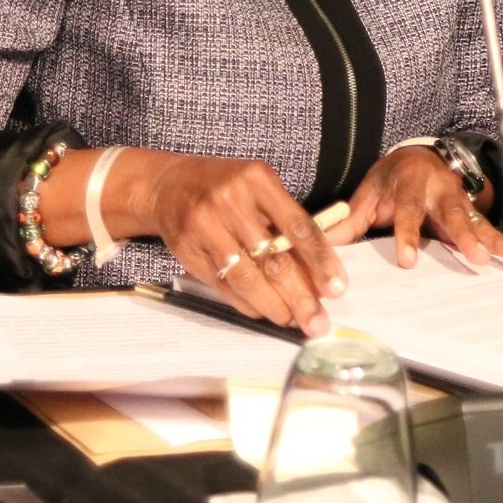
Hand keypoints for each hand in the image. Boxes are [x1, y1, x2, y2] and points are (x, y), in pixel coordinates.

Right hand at [141, 156, 345, 335]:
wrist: (166, 186)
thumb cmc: (227, 186)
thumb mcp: (259, 186)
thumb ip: (286, 219)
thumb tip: (318, 268)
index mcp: (259, 181)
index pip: (298, 227)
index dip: (320, 261)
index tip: (336, 288)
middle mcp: (231, 202)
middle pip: (273, 258)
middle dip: (300, 296)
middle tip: (318, 322)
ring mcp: (206, 227)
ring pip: (246, 278)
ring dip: (273, 306)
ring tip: (292, 322)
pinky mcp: (187, 251)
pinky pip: (222, 285)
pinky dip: (246, 304)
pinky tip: (264, 313)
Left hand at [325, 145, 502, 269]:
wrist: (417, 158)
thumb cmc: (391, 181)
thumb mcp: (367, 195)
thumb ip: (348, 221)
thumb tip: (320, 246)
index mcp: (411, 184)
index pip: (408, 211)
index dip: (408, 235)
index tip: (408, 260)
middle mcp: (441, 191)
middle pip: (454, 215)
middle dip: (465, 236)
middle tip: (475, 257)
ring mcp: (461, 202)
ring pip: (480, 222)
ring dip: (497, 242)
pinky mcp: (474, 214)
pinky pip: (494, 229)